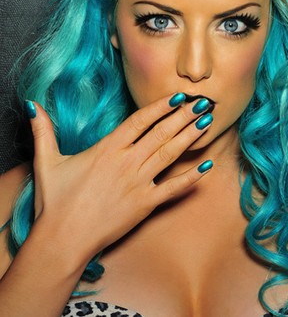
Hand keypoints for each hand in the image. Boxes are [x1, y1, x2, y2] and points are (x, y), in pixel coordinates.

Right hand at [26, 94, 212, 261]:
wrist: (63, 240)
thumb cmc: (55, 201)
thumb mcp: (47, 161)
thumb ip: (44, 130)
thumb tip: (32, 104)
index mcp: (107, 149)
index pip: (139, 120)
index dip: (160, 107)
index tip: (178, 96)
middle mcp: (127, 162)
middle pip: (160, 133)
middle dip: (183, 116)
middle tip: (203, 102)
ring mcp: (139, 183)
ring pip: (170, 154)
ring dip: (190, 137)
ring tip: (207, 122)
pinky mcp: (145, 204)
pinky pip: (173, 188)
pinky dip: (191, 177)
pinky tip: (207, 166)